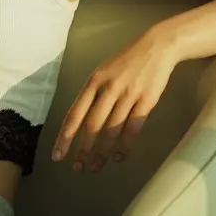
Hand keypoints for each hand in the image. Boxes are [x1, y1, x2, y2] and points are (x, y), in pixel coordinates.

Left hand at [51, 29, 178, 172]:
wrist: (157, 46)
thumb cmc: (128, 61)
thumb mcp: (104, 71)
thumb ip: (93, 94)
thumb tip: (80, 121)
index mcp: (94, 81)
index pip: (75, 113)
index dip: (65, 136)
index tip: (58, 155)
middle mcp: (109, 88)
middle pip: (92, 125)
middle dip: (83, 150)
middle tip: (78, 168)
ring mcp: (128, 94)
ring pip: (112, 130)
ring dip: (102, 152)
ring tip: (96, 167)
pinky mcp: (147, 100)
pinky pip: (133, 128)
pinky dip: (125, 146)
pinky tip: (118, 157)